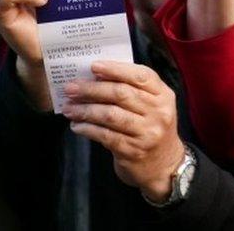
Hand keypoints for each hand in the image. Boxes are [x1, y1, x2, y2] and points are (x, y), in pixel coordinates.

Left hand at [63, 61, 184, 203]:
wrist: (164, 166)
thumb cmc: (151, 129)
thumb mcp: (153, 107)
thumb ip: (133, 91)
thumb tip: (95, 78)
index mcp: (164, 96)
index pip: (141, 76)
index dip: (117, 69)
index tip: (94, 66)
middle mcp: (159, 112)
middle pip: (121, 93)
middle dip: (92, 89)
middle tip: (71, 88)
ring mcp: (147, 132)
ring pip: (110, 114)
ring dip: (85, 109)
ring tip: (69, 108)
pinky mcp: (133, 150)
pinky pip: (105, 135)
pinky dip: (87, 128)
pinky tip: (77, 126)